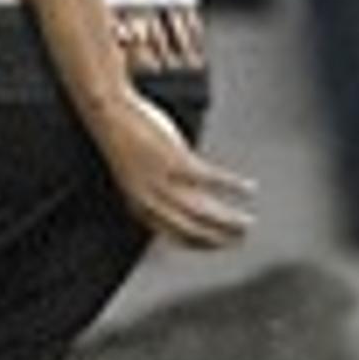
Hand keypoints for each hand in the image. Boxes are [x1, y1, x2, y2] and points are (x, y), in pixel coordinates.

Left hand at [94, 90, 254, 251]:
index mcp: (139, 205)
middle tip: (239, 240)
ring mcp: (162, 180)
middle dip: (218, 238)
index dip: (198, 244)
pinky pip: (212, 179)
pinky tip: (249, 188)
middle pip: (191, 228)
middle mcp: (150, 199)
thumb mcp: (135, 175)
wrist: (109, 114)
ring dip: (229, 220)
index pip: (173, 235)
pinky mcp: (175, 160)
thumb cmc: (123, 140)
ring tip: (247, 223)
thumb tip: (186, 202)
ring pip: (203, 210)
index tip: (217, 245)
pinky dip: (233, 185)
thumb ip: (154, 193)